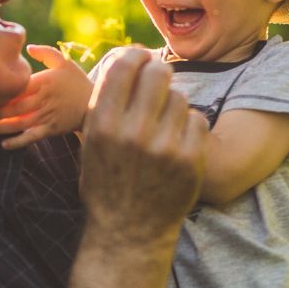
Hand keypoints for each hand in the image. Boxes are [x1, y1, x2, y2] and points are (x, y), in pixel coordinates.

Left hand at [0, 45, 92, 147]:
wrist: (96, 103)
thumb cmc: (76, 81)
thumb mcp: (65, 62)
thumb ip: (46, 52)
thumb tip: (28, 47)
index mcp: (45, 82)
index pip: (18, 88)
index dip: (1, 93)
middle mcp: (44, 100)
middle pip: (15, 108)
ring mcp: (47, 116)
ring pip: (19, 124)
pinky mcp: (51, 129)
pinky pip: (32, 137)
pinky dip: (18, 142)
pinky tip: (4, 144)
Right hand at [80, 48, 206, 244]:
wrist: (129, 231)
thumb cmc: (107, 180)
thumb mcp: (91, 141)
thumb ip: (104, 101)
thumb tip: (124, 57)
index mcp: (103, 124)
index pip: (125, 65)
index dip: (136, 56)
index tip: (141, 59)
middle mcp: (133, 132)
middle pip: (158, 72)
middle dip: (159, 71)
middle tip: (158, 80)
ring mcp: (165, 147)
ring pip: (180, 96)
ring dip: (173, 104)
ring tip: (163, 124)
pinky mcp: (191, 159)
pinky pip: (198, 118)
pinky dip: (189, 126)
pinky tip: (177, 141)